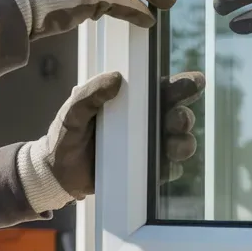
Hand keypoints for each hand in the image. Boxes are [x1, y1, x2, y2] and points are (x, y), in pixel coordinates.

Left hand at [15, 71, 204, 212]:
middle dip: (184, 116)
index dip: (183, 85)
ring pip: (179, 143)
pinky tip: (164, 165)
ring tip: (175, 144)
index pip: (163, 90)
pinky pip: (167, 169)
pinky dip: (170, 167)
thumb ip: (90, 93)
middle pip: (177, 116)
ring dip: (183, 142)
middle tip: (178, 118)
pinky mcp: (144, 171)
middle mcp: (145, 123)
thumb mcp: (73, 110)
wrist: (56, 172)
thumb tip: (116, 78)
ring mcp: (147, 148)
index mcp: (132, 102)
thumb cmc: (66, 135)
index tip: (195, 82)